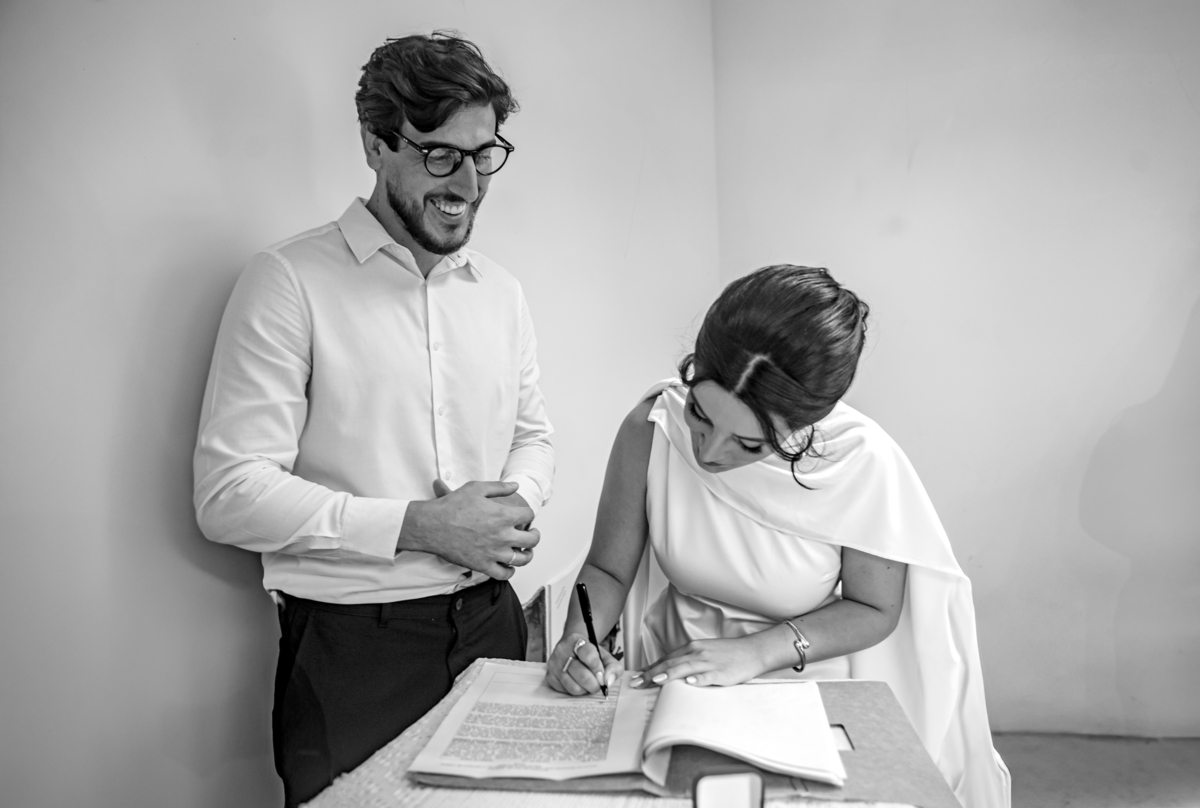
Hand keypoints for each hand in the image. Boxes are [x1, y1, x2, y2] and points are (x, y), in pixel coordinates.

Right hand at [400, 479, 538, 579]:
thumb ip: (499, 487)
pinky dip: (510, 571)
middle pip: (532, 540)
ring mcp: (494, 553)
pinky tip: (509, 566)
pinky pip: (503, 574)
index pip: (529, 515)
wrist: (432, 525)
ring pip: (522, 559)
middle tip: (532, 533)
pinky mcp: (483, 566)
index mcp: (503, 516)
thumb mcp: (476, 488)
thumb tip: (515, 486)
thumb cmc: (452, 506)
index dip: (528, 514)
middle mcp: (502, 536)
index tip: (524, 515)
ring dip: (527, 555)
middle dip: (535, 535)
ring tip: (525, 551)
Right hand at [546, 631, 622, 695]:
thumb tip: (608, 681)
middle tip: (598, 683)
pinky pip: (566, 692)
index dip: (598, 668)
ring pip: (573, 686)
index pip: (589, 655)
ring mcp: (554, 664)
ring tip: (588, 683)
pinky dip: (576, 691)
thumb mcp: (605, 656)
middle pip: (581, 674)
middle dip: (594, 684)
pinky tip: (578, 683)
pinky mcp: (550, 677)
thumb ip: (613, 667)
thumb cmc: (590, 655)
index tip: (602, 673)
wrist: (573, 650)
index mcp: (576, 640)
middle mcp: (562, 651)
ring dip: (585, 689)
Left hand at [630, 636, 765, 688]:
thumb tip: (669, 671)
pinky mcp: (722, 672)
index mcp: (692, 648)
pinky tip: (690, 683)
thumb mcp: (704, 653)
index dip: (650, 668)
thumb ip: (687, 660)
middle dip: (652, 674)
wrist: (752, 651)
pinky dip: (699, 679)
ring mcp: (710, 662)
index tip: (636, 677)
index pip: (667, 659)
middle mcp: (698, 653)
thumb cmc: (727, 654)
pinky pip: (708, 676)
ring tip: (655, 681)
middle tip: (637, 683)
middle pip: (671, 663)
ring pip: (686, 668)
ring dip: (670, 674)